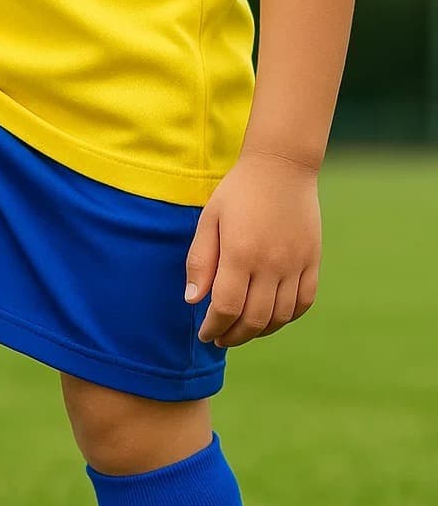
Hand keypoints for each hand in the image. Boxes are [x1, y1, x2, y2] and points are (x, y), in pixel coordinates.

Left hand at [185, 151, 321, 347]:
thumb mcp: (209, 221)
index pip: (226, 307)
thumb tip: (193, 299)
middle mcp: (271, 263)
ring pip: (280, 316)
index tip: (205, 334)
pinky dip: (287, 317)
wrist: (282, 167)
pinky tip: (270, 317)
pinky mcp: (313, 260)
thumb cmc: (237, 193)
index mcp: (240, 254)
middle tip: (220, 338)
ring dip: (259, 331)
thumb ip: (200, 262)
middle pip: (254, 319)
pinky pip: (304, 302)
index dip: (213, 327)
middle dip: (233, 336)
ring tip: (242, 330)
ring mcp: (296, 263)